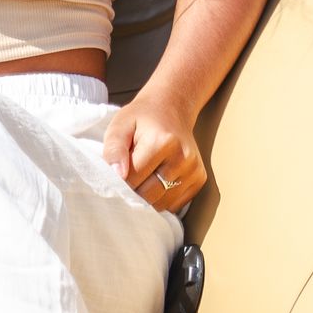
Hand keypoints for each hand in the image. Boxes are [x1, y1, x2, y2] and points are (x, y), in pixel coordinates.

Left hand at [102, 85, 207, 214]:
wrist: (172, 108)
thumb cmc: (142, 118)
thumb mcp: (120, 124)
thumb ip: (113, 148)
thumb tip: (118, 175)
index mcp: (162, 142)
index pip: (132, 179)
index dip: (119, 179)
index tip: (118, 169)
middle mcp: (183, 157)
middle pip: (148, 195)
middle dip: (134, 189)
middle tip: (131, 172)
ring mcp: (194, 170)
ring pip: (162, 204)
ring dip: (148, 196)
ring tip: (146, 174)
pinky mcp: (200, 179)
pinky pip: (174, 204)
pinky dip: (162, 198)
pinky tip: (158, 179)